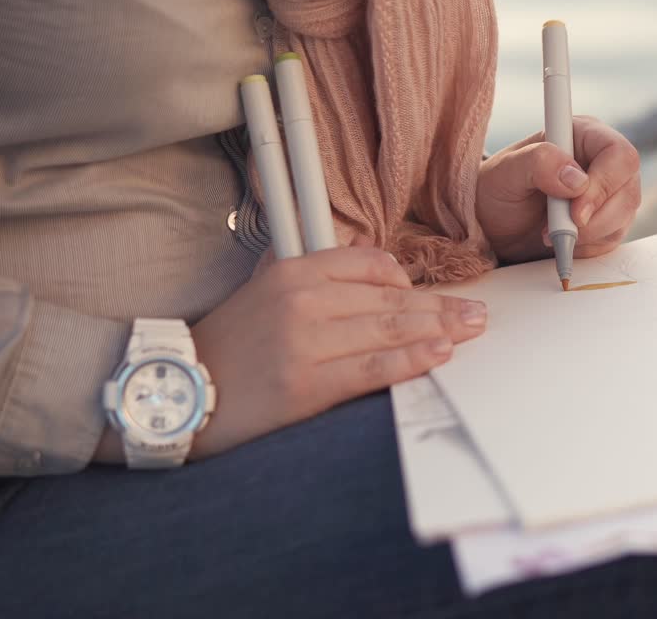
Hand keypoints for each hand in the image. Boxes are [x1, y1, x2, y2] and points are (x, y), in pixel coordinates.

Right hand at [94, 246, 486, 462]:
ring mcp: (304, 342)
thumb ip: (320, 277)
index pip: (372, 265)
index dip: (409, 283)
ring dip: (439, 330)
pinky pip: (373, 368)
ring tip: (470, 330)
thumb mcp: (267, 291)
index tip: (433, 298)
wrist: (178, 391)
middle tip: (478, 313)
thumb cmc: (231, 346)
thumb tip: (377, 267)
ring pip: (389, 331)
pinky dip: (412, 360)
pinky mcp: (306, 384)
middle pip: (391, 299)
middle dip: (441, 307)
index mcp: (295, 272)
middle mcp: (302, 300)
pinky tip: (439, 354)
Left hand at [476, 116, 641, 263]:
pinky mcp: (608, 222)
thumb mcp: (505, 172)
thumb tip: (576, 178)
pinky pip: (612, 239)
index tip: (575, 212)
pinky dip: (585, 247)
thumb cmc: (498, 191)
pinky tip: (560, 240)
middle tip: (555, 230)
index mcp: (584, 136)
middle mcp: (603, 162)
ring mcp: (610, 194)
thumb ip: (538, 163)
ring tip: (547, 233)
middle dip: (594, 218)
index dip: (604, 184)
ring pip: (624, 217)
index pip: (619, 154)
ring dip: (586, 235)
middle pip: (628, 190)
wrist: (494, 226)